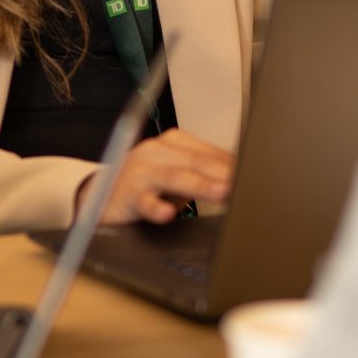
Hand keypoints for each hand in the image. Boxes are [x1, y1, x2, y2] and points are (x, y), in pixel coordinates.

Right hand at [81, 129, 234, 225]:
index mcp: (172, 143)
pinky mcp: (125, 194)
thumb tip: (240, 182)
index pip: (209, 153)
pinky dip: (155, 207)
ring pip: (172, 177)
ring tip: (222, 192)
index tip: (257, 175)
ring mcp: (139, 172)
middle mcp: (155, 152)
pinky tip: (166, 213)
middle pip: (195, 162)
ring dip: (199, 185)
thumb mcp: (175, 175)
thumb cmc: (146, 185)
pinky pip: (142, 201)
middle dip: (222, 173)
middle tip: (246, 183)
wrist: (100, 195)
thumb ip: (202, 175)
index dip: (233, 166)